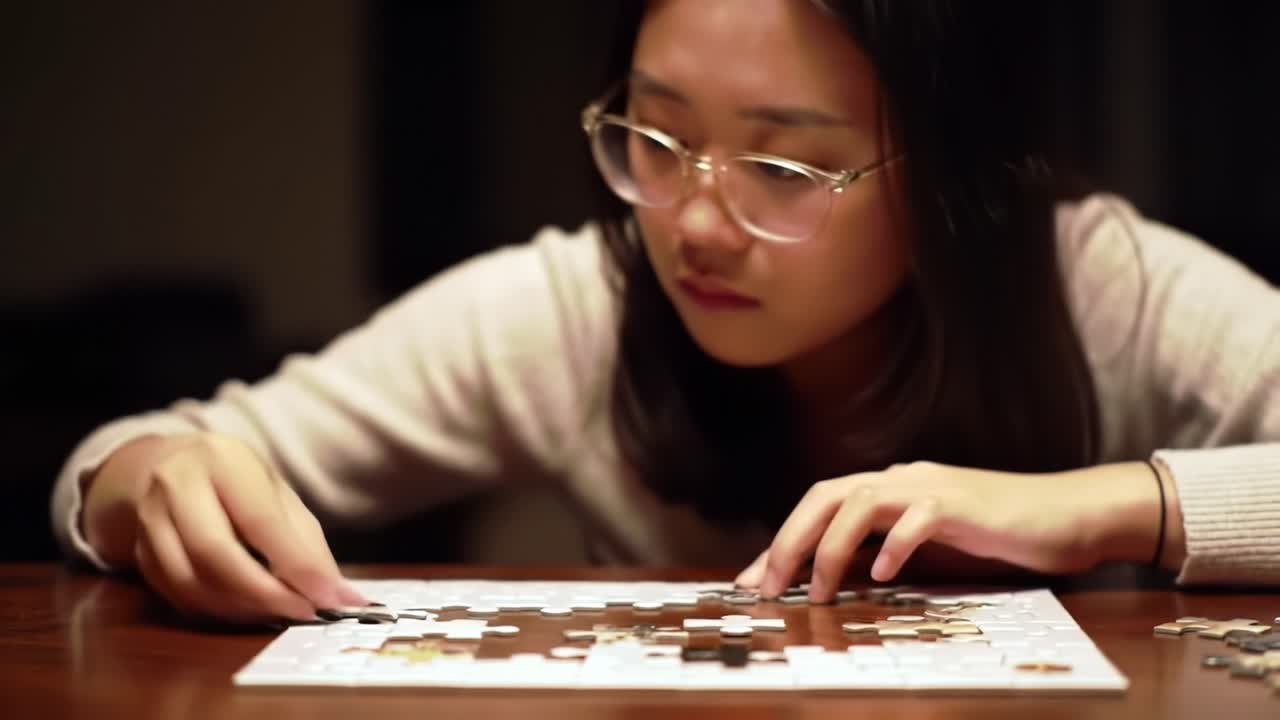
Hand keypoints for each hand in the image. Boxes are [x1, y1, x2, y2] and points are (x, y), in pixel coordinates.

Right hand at [88, 432, 366, 622]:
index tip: (327, 595)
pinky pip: (180, 597)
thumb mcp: (278, 493)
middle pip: (215, 552)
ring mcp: (150, 521)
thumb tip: (337, 593)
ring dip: (243, 608)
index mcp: (221, 459)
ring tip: (281, 611)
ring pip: (191, 582)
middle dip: (265, 593)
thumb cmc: (235, 480)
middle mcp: (175, 486)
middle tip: (304, 611)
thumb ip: (306, 541)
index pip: (259, 519)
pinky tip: (249, 610)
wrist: (168, 467)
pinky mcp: (140, 556)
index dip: (296, 564)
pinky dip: (220, 612)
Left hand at [734, 461, 1158, 601]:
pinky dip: (894, 545)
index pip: (819, 505)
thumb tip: (834, 579)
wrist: (1066, 514)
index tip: (753, 582)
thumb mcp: (929, 543)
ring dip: (830, 548)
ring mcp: (931, 487)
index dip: (782, 540)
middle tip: (767, 586)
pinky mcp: (963, 504)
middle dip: (789, 541)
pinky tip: (884, 575)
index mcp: (889, 488)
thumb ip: (885, 549)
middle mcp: (902, 479)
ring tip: (820, 591)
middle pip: (825, 495)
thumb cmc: (997, 533)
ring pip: (859, 501)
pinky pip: (917, 518)